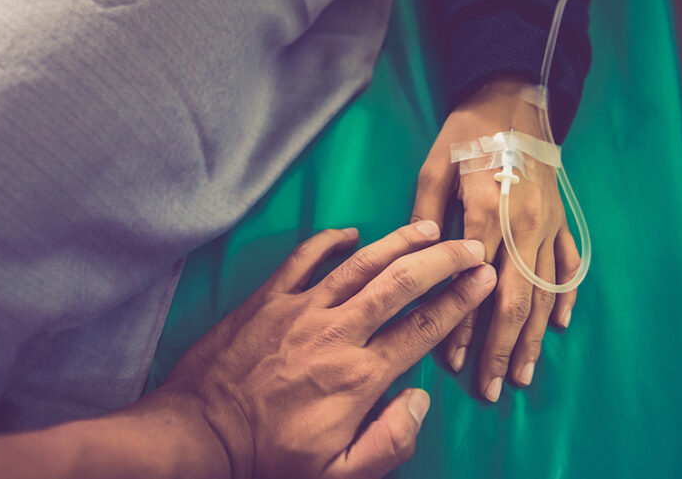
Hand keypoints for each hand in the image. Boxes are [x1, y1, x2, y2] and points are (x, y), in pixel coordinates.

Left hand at [158, 223, 495, 478]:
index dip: (458, 302)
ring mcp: (299, 310)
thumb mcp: (336, 474)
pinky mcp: (266, 299)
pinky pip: (302, 259)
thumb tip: (420, 400)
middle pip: (399, 284)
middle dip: (441, 261)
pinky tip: (349, 232)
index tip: (483, 279)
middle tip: (470, 245)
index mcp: (358, 377)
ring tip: (428, 227)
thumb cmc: (267, 459)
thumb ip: (387, 442)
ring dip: (397, 242)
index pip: (422, 329)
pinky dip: (327, 240)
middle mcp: (335, 333)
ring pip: (358, 264)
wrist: (198, 435)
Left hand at [411, 77, 581, 401]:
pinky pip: (568, 265)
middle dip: (502, 349)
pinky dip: (564, 297)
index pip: (473, 284)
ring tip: (523, 374)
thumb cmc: (464, 134)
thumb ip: (425, 217)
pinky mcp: (563, 218)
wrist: (513, 97)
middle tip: (492, 389)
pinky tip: (557, 326)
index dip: (463, 326)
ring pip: (543, 292)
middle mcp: (522, 225)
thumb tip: (419, 262)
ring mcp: (548, 224)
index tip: (454, 362)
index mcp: (485, 212)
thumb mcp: (432, 168)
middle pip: (513, 300)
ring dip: (532, 337)